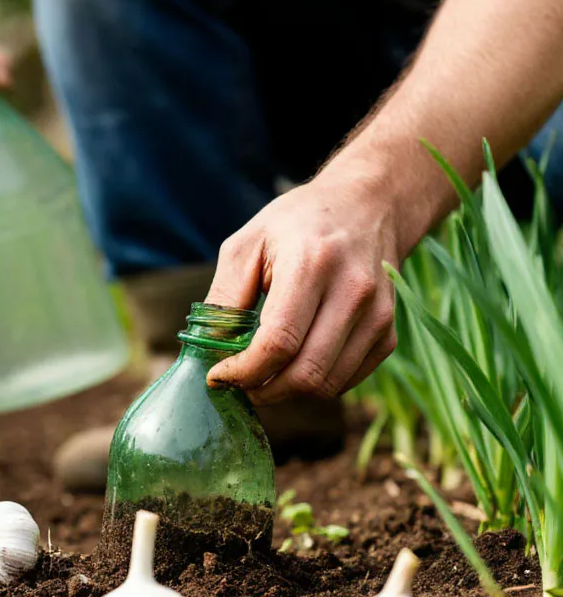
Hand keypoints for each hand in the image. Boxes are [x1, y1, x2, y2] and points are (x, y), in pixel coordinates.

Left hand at [204, 166, 414, 404]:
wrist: (367, 205)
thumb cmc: (296, 224)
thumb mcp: (246, 245)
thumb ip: (224, 298)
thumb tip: (207, 351)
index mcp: (311, 265)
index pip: (278, 343)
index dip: (244, 372)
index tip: (218, 377)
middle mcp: (352, 292)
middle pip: (306, 373)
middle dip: (263, 390)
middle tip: (239, 385)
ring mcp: (377, 314)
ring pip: (328, 384)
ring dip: (288, 392)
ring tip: (263, 376)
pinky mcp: (388, 330)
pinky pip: (347, 380)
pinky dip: (316, 384)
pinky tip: (294, 364)